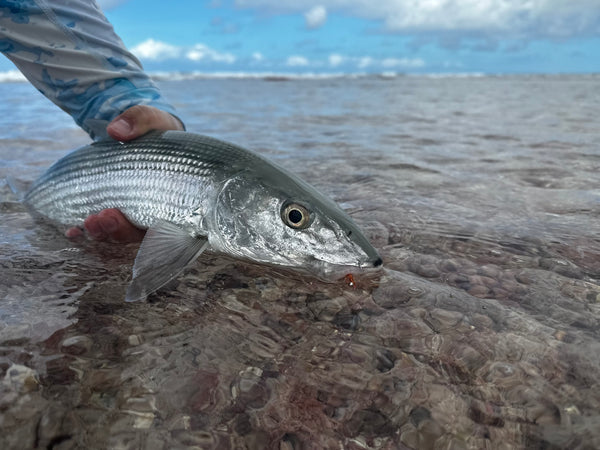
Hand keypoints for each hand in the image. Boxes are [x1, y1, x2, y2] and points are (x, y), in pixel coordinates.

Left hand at [66, 106, 184, 242]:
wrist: (140, 131)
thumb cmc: (157, 129)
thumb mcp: (153, 119)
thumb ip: (141, 120)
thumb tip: (116, 131)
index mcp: (175, 195)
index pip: (170, 223)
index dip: (156, 232)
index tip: (144, 222)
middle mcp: (155, 210)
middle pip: (141, 232)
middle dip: (120, 230)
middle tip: (103, 218)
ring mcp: (132, 212)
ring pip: (120, 232)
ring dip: (102, 231)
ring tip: (87, 223)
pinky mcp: (112, 207)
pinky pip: (102, 224)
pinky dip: (87, 231)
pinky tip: (73, 232)